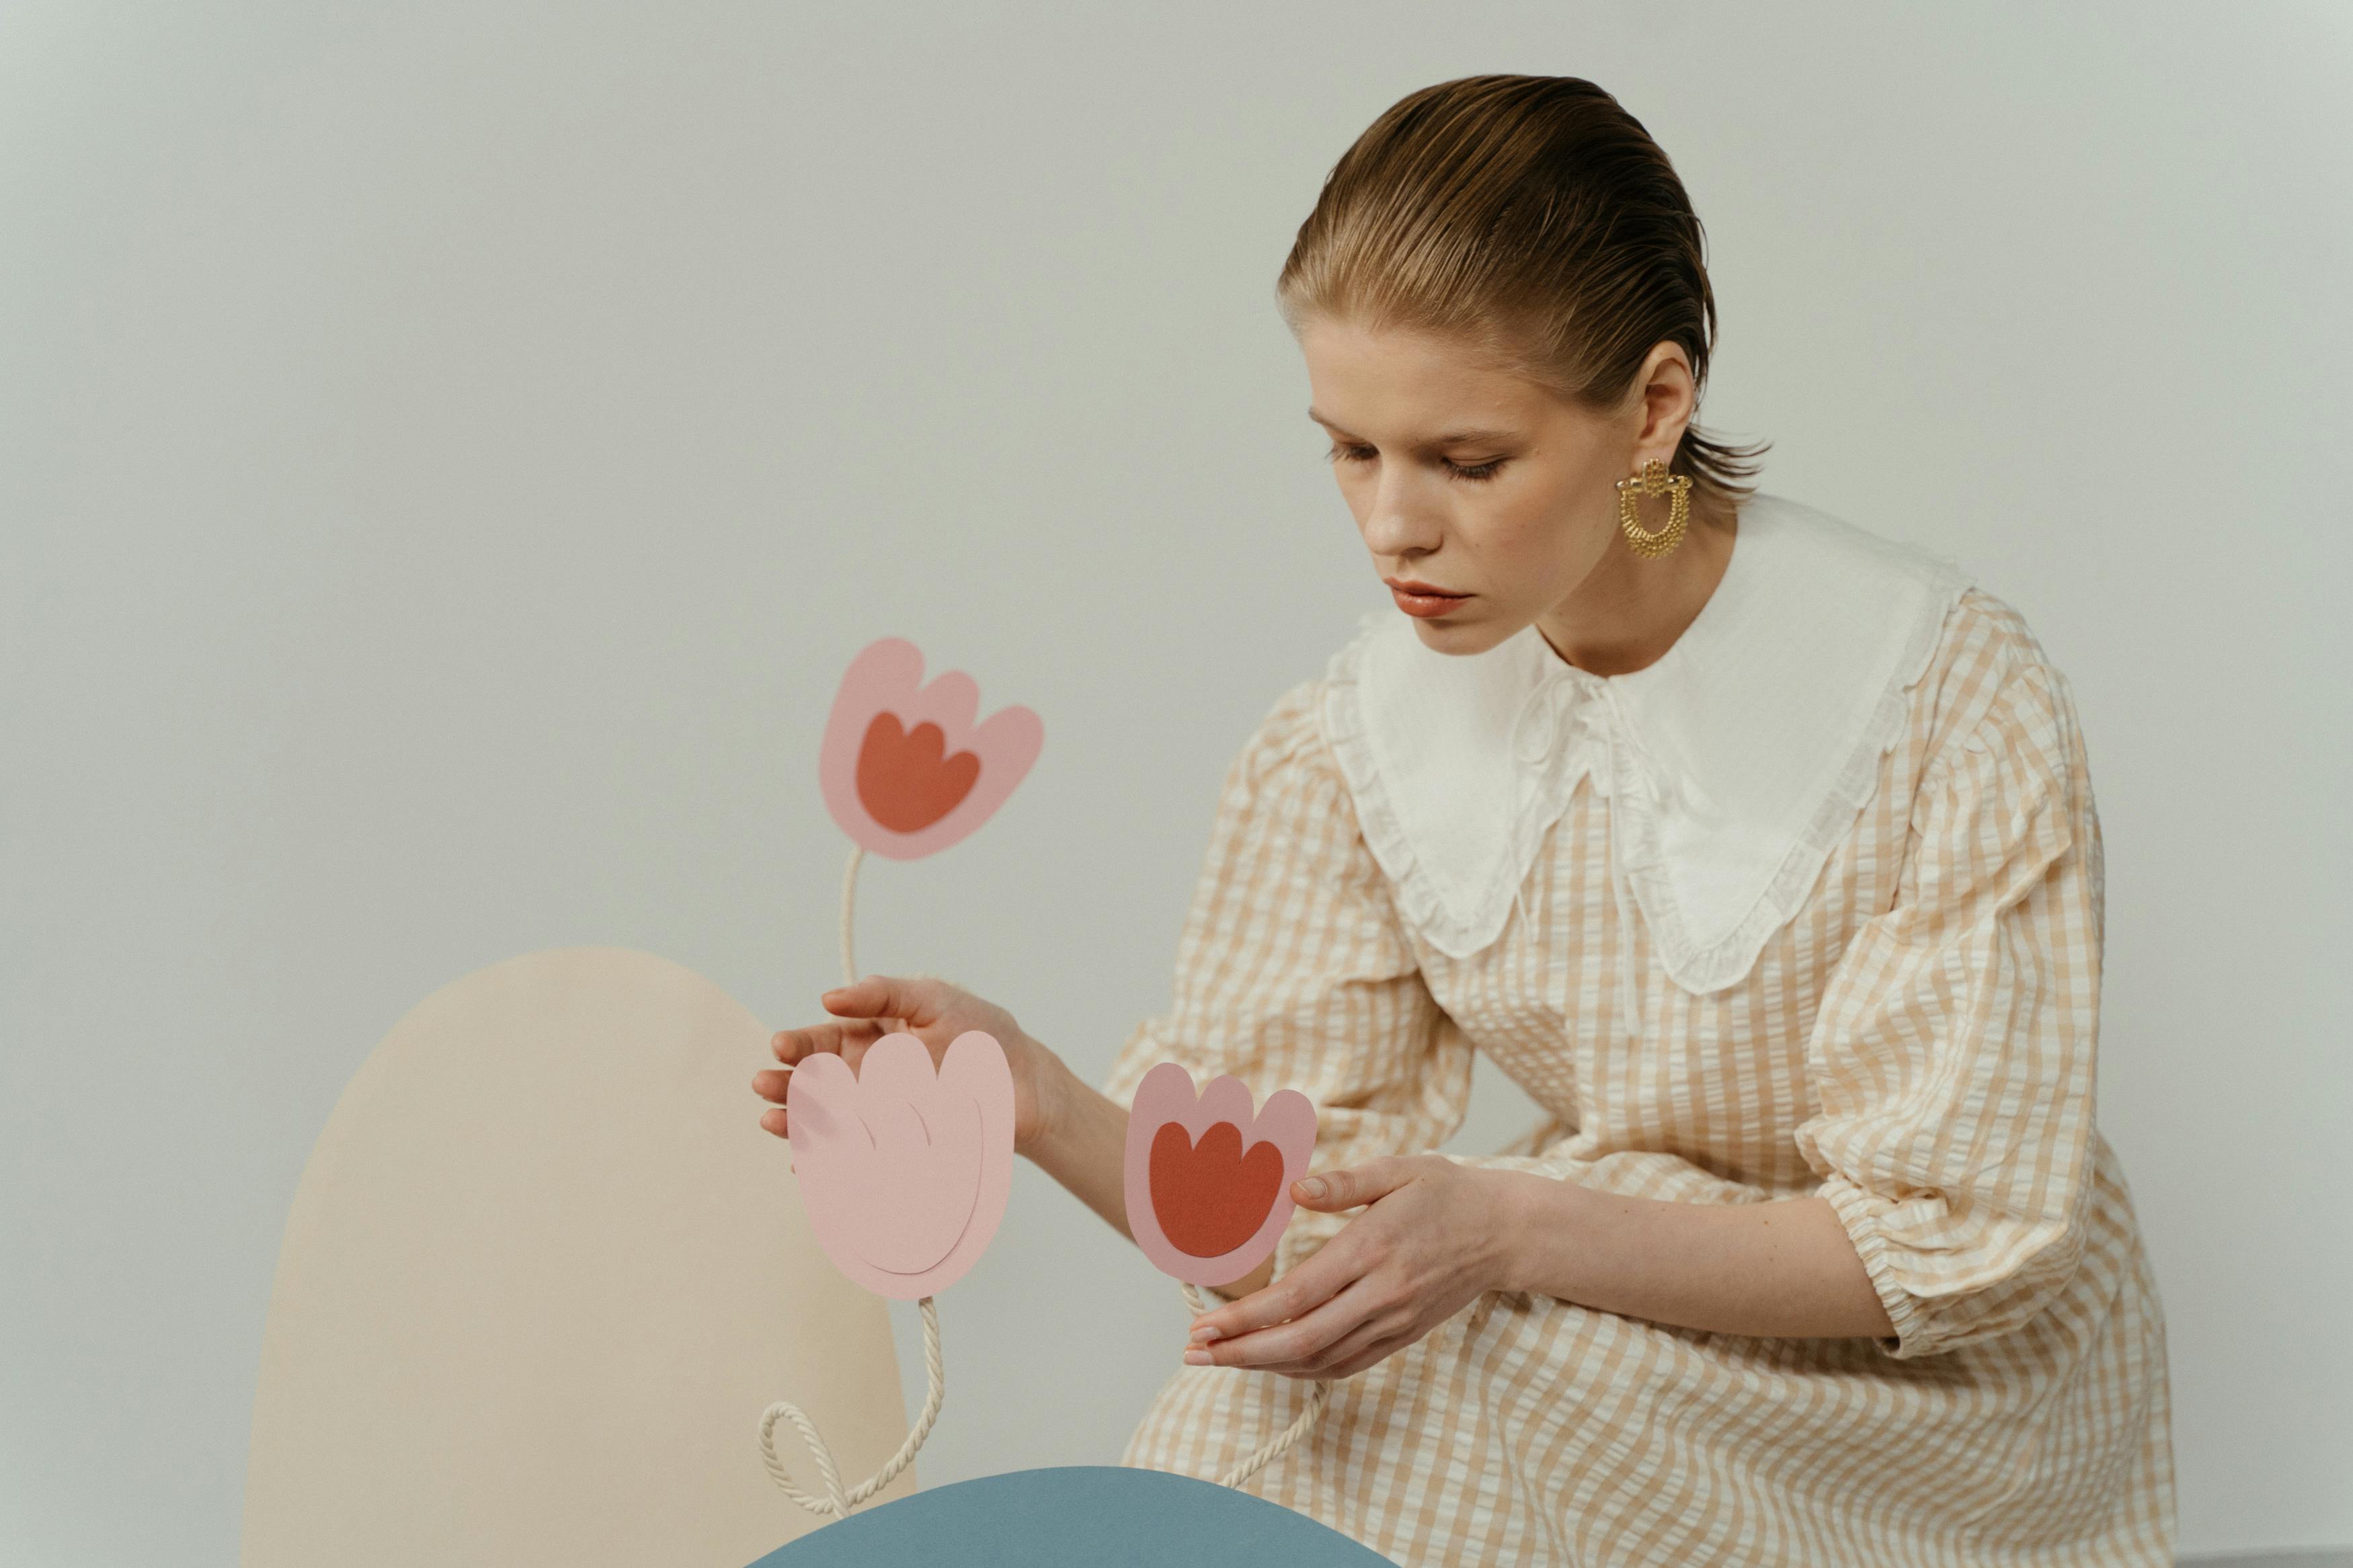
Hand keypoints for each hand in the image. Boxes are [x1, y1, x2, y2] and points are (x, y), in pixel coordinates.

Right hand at [752, 973, 1068, 1158]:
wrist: (1026, 1084)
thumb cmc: (980, 1032)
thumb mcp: (933, 997)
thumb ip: (882, 992)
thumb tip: (829, 996)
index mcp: (868, 1038)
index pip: (821, 1041)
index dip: (798, 1044)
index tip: (781, 1046)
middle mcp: (864, 1079)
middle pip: (813, 1085)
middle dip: (785, 1085)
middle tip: (765, 1086)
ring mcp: (875, 1117)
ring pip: (824, 1122)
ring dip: (795, 1124)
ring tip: (773, 1123)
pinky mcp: (893, 1149)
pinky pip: (852, 1158)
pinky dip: (827, 1162)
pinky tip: (805, 1163)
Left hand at [1180, 1154, 1519, 1380]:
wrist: (1505, 1232)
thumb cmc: (1447, 1193)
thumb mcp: (1399, 1170)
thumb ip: (1344, 1182)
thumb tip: (1293, 1189)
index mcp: (1373, 1249)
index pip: (1297, 1296)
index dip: (1246, 1317)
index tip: (1205, 1324)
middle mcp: (1382, 1294)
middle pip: (1301, 1340)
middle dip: (1241, 1352)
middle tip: (1194, 1353)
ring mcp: (1394, 1322)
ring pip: (1320, 1360)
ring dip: (1264, 1365)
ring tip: (1220, 1360)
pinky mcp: (1403, 1336)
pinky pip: (1346, 1364)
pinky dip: (1303, 1369)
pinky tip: (1272, 1362)